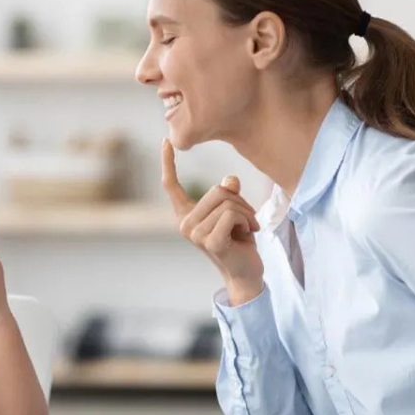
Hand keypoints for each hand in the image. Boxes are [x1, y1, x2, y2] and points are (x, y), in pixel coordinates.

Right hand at [162, 139, 263, 304]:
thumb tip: (230, 180)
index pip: (172, 186)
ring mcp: (195, 234)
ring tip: (247, 229)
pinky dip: (247, 220)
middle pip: (216, 191)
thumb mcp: (234, 212)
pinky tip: (249, 234)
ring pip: (227, 202)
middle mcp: (185, 224)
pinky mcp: (210, 241)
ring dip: (246, 213)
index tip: (165, 141)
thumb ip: (229, 194)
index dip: (167, 163)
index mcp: (186, 215)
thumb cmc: (239, 241)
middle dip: (239, 201)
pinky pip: (232, 214)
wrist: (246, 273)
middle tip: (247, 219)